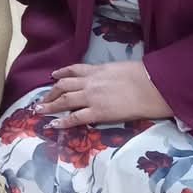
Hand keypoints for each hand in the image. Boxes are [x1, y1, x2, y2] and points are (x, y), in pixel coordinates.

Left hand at [37, 62, 171, 128]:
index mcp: (98, 69)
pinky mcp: (98, 112)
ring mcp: (92, 97)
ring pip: (64, 100)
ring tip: (39, 110)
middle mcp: (90, 82)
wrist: (153, 85)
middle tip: (41, 99)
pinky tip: (53, 124)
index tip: (53, 76)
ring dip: (50, 105)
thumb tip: (108, 77)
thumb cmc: (144, 75)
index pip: (74, 70)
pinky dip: (63, 121)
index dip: (61, 73)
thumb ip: (109, 73)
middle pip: (63, 86)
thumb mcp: (121, 68)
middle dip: (50, 93)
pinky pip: (75, 118)